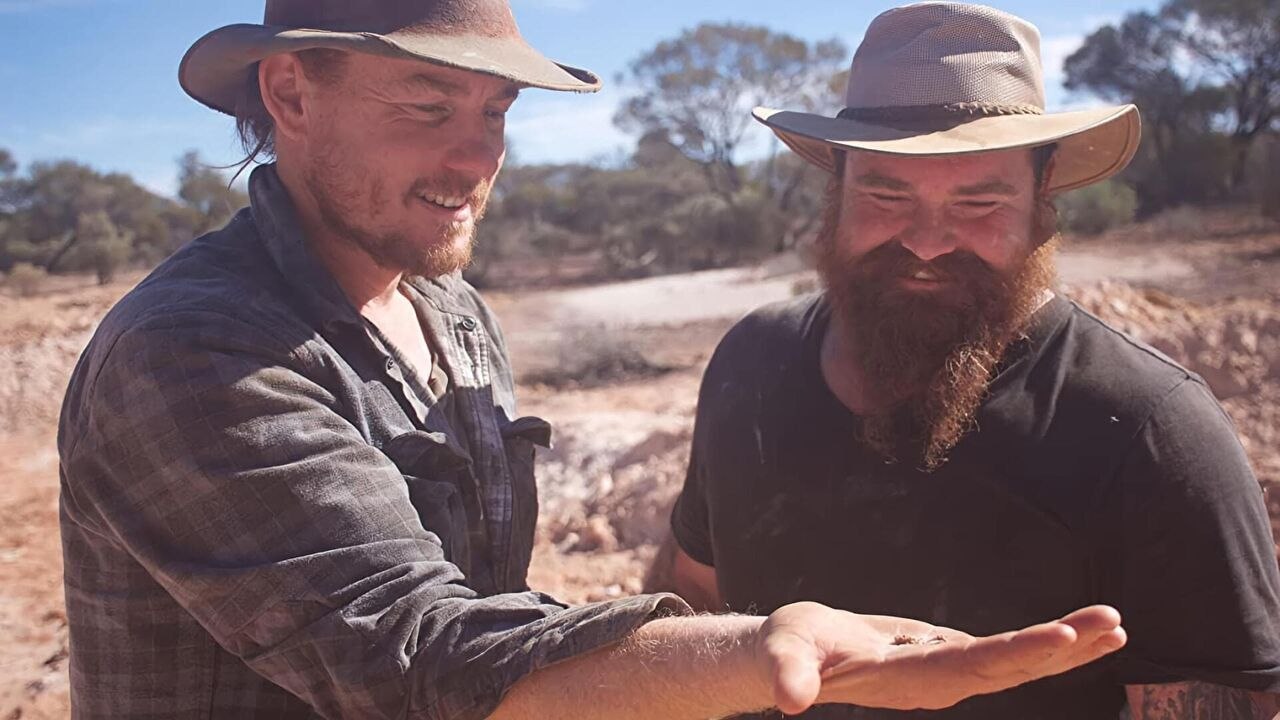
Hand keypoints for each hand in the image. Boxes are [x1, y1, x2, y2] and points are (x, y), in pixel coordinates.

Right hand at [755, 602, 1125, 714]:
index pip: (973, 666)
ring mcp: (949, 675)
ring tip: (1115, 626)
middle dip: (1062, 648)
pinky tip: (1078, 634)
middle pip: (1010, 668)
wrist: (796, 662)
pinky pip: (1008, 654)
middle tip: (1113, 624)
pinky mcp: (951, 661)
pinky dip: (1045, 643)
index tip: (1062, 635)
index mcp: (909, 680)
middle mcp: (939, 684)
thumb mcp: (784, 656)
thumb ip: (787, 674)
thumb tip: (789, 696)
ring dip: (1067, 647)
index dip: (1018, 653)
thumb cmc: (788, 653)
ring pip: (1017, 664)